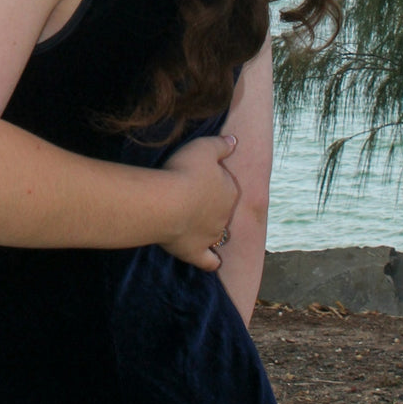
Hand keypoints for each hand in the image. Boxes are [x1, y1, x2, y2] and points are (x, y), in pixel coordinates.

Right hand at [158, 134, 239, 270]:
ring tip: (197, 224)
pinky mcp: (196, 252)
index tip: (200, 177)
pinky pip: (208, 261)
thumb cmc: (184, 171)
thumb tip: (235, 141)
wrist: (167, 203)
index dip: (215, 181)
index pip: (227, 185)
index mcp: (229, 191)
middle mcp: (224, 216)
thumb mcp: (203, 147)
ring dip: (211, 230)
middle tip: (194, 198)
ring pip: (217, 234)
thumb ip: (221, 145)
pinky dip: (211, 261)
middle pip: (222, 210)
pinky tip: (211, 261)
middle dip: (212, 206)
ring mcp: (211, 236)